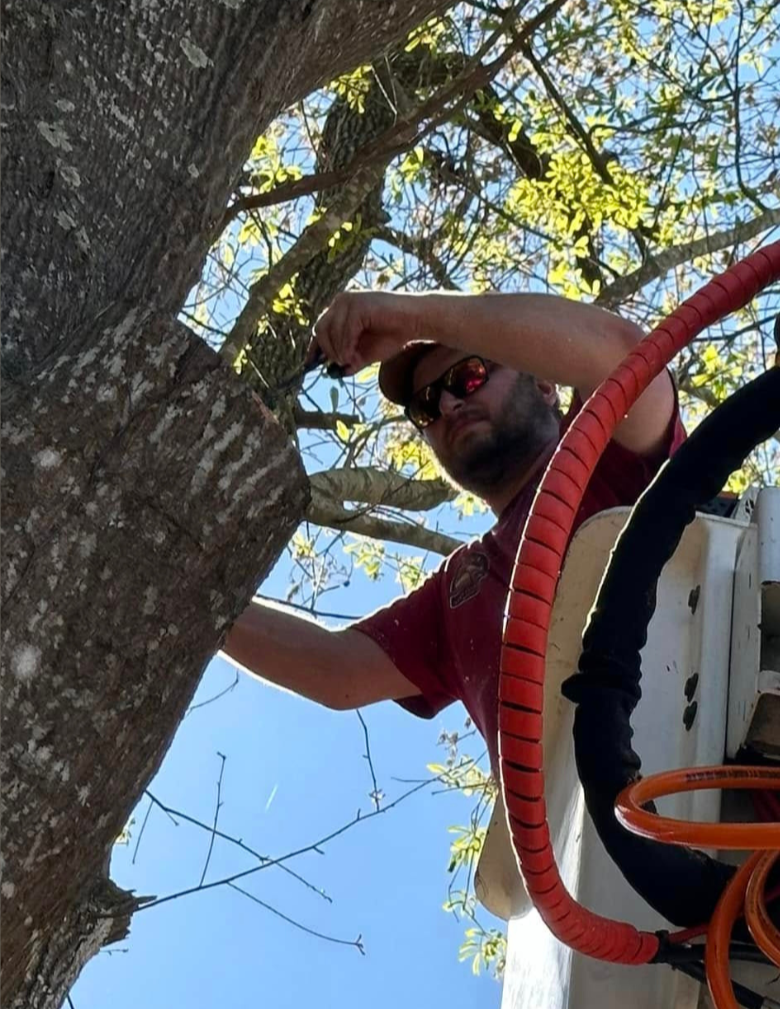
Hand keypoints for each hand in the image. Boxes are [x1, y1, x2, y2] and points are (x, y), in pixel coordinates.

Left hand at [308, 292, 423, 375]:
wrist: (416, 322)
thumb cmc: (393, 334)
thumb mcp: (366, 353)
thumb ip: (351, 360)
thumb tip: (334, 373)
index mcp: (342, 310)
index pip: (320, 328)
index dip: (314, 348)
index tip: (309, 364)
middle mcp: (342, 302)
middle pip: (320, 329)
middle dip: (328, 351)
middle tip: (341, 363)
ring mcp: (349, 301)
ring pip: (330, 330)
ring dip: (337, 351)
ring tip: (350, 361)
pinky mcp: (358, 304)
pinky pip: (344, 330)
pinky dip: (346, 346)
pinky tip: (353, 355)